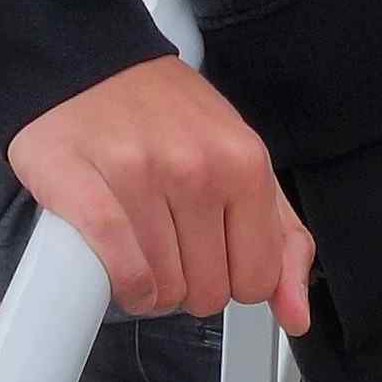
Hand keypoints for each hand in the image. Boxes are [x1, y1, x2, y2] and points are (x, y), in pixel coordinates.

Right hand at [9, 56, 314, 331]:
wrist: (87, 66)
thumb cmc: (165, 118)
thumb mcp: (243, 162)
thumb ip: (282, 238)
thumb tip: (297, 314)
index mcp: (245, 162)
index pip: (256, 280)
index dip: (230, 281)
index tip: (211, 257)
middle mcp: (196, 168)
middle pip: (207, 292)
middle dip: (188, 285)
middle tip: (170, 247)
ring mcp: (140, 177)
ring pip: (162, 290)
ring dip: (149, 287)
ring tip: (140, 245)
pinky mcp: (85, 189)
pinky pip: (122, 272)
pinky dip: (124, 287)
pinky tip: (120, 269)